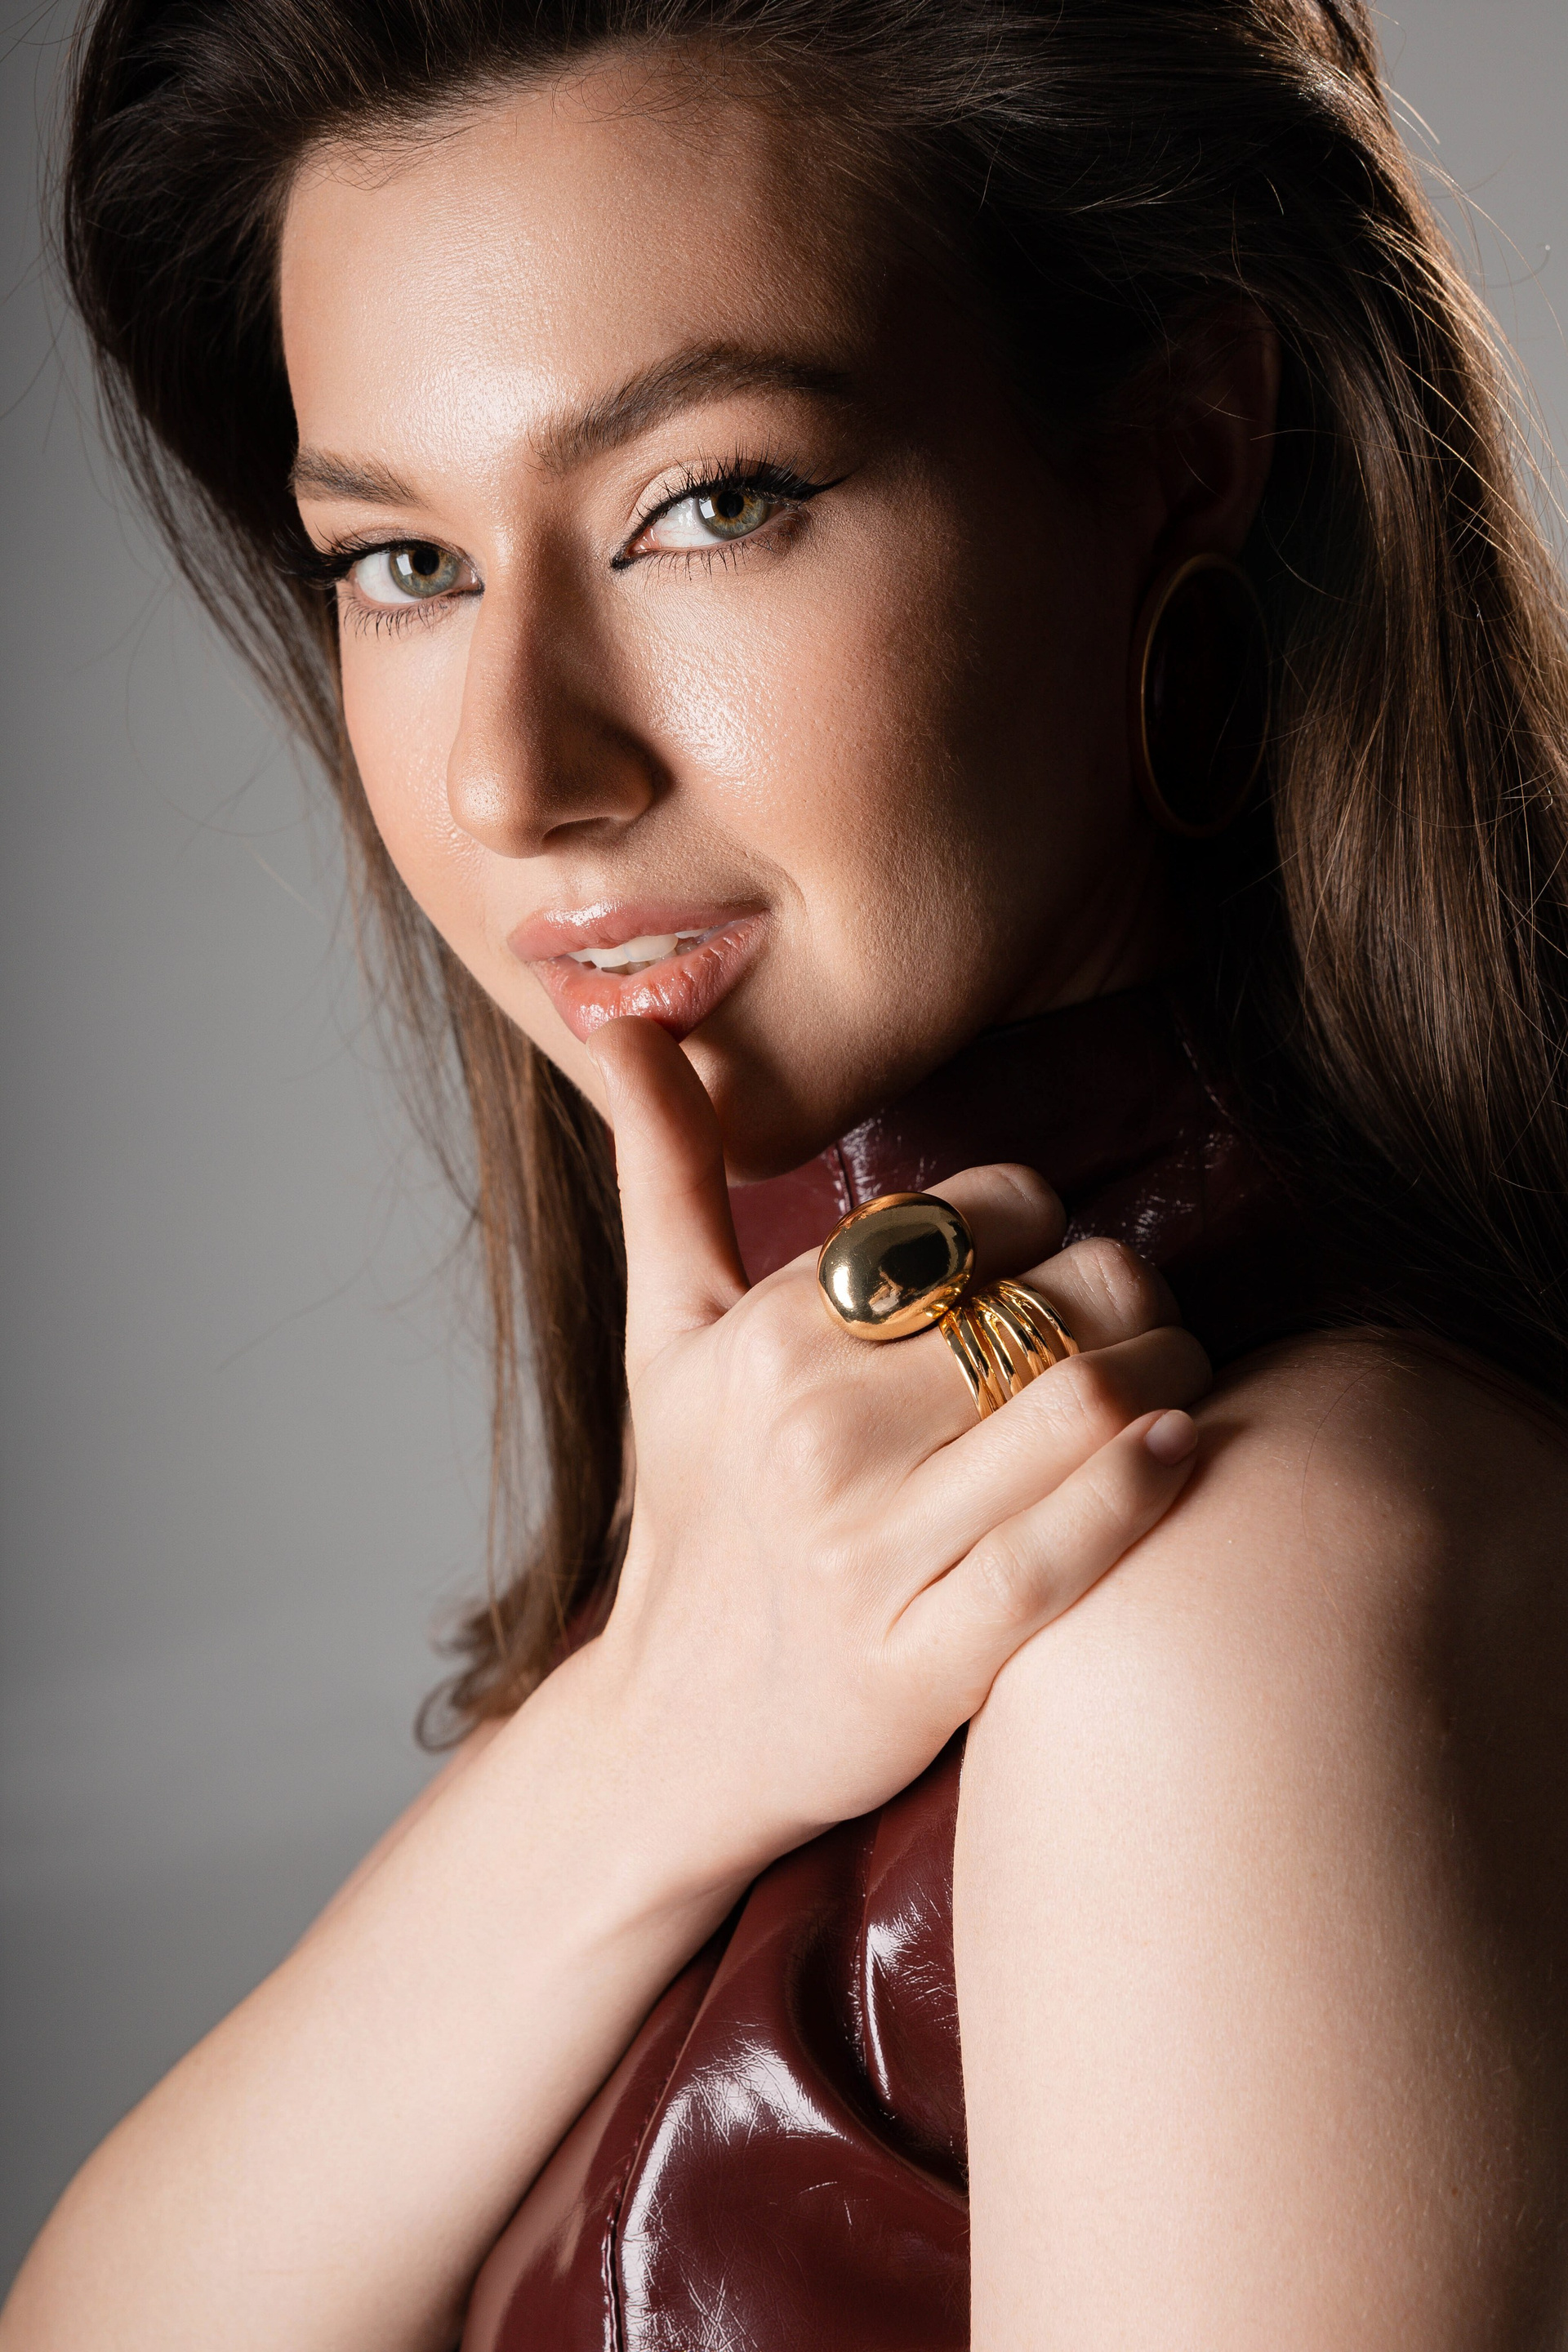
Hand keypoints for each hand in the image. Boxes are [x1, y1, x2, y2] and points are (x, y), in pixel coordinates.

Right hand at [583, 1018, 1210, 1893]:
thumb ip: (665, 1171)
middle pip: (1052, 1301)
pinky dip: (1148, 1483)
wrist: (664, 1733)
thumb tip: (630, 1019)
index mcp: (768, 1335)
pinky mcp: (924, 1661)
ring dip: (1169, 1373)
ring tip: (1174, 1382)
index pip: (979, 1215)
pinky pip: (1068, 1548)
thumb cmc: (693, 1511)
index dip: (1047, 1223)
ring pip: (1081, 1403)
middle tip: (1142, 1321)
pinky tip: (1178, 1450)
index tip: (1051, 1262)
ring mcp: (870, 1550)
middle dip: (1133, 1294)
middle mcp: (816, 1430)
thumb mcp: (660, 1336)